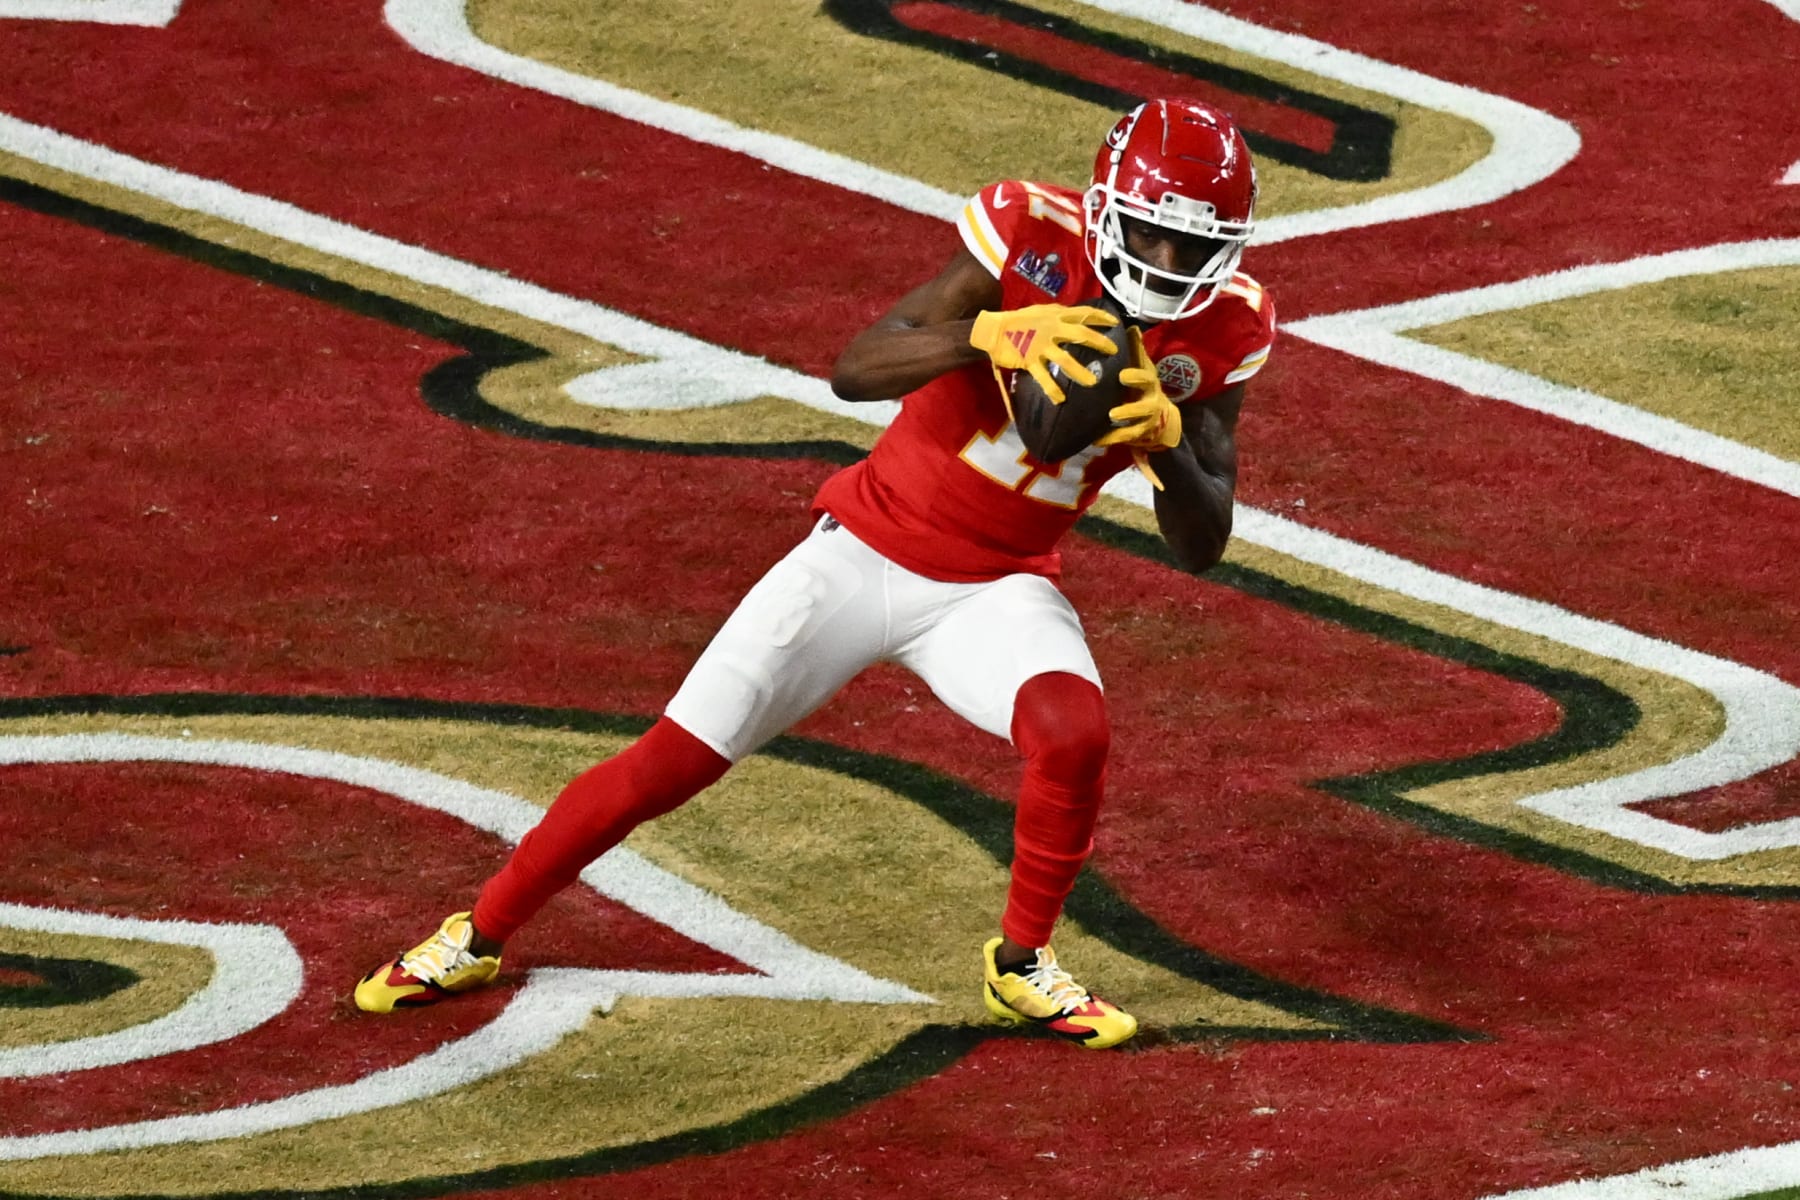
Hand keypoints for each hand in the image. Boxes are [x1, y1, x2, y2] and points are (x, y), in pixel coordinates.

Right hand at [969, 304, 1118, 403]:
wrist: (995, 330)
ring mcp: (1041, 345)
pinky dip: (1051, 388)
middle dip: (1100, 342)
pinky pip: (1043, 376)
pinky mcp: (1030, 360)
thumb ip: (1059, 314)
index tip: (1114, 322)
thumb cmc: (1018, 320)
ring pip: (1065, 359)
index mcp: (1056, 315)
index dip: (1101, 317)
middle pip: (1081, 334)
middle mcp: (1051, 329)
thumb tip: (1075, 315)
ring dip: (1080, 371)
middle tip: (1114, 351)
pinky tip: (1060, 399)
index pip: (1083, 313)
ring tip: (1093, 382)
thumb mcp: (1041, 311)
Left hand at [1095, 327, 1181, 487]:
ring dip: (1120, 431)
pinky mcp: (1138, 435)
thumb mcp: (1141, 365)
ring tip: (1102, 435)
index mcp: (1149, 383)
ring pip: (1135, 429)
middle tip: (1113, 413)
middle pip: (1144, 408)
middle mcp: (1151, 402)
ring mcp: (1146, 421)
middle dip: (1130, 411)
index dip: (1136, 377)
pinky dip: (1112, 441)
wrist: (1160, 414)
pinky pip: (1126, 440)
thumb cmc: (1144, 384)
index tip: (1122, 376)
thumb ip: (1135, 349)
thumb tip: (1131, 326)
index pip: (1146, 378)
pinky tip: (1096, 441)